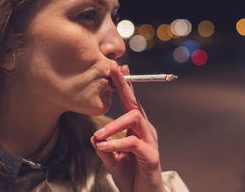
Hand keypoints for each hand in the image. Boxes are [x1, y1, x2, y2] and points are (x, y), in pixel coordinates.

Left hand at [91, 64, 165, 191]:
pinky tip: (104, 146)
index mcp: (137, 128)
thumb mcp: (112, 159)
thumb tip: (94, 137)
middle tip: (113, 71)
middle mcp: (145, 130)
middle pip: (135, 103)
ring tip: (100, 135)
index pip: (131, 103)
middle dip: (124, 85)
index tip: (118, 68)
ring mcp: (150, 141)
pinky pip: (133, 143)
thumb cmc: (131, 175)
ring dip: (114, 124)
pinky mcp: (150, 155)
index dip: (125, 85)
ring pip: (134, 119)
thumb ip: (104, 148)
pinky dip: (117, 143)